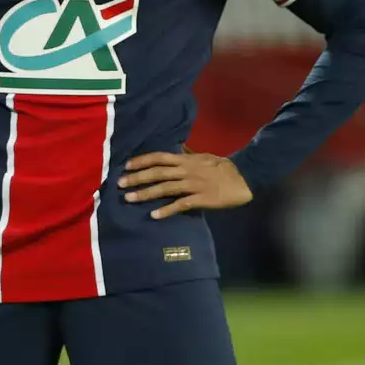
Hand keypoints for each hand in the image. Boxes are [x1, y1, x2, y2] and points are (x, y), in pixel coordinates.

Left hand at [118, 149, 251, 219]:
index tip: (126, 166)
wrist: (244, 178)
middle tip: (120, 184)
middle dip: (137, 178)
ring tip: (130, 199)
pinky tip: (154, 215)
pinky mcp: (201, 199)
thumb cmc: (223, 167)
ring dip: (146, 194)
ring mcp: (193, 185)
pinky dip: (167, 209)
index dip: (142, 161)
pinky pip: (181, 204)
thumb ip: (188, 155)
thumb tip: (177, 149)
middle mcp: (186, 171)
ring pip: (165, 188)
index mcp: (186, 160)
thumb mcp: (203, 157)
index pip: (159, 157)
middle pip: (157, 173)